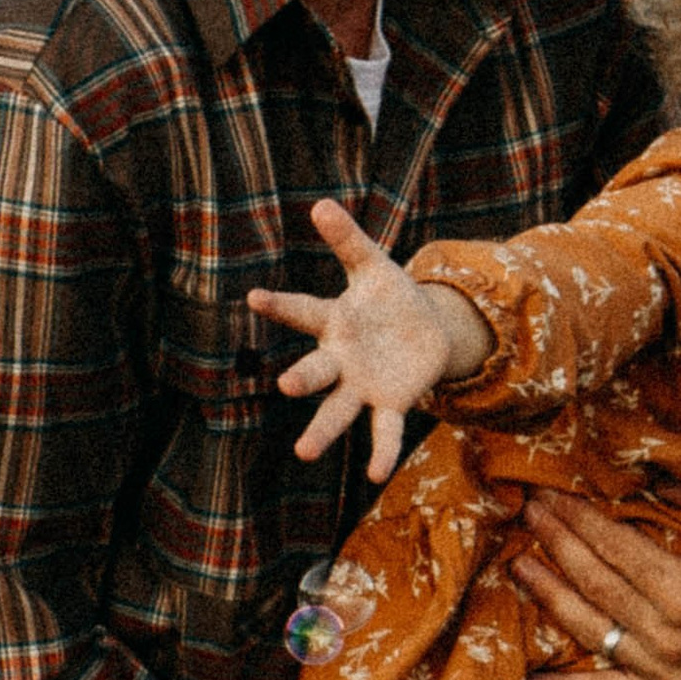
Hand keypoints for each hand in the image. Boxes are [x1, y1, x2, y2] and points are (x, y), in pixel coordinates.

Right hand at [248, 198, 480, 479]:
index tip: (254, 297)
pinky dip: (380, 452)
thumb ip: (348, 241)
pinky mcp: (390, 404)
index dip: (280, 305)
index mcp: (334, 322)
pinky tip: (375, 474)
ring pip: (337, 411)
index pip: (303, 312)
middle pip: (317, 371)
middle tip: (287, 386)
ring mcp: (362, 386)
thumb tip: (320, 205)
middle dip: (304, 378)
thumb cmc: (390, 298)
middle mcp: (340, 359)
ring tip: (304, 452)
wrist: (426, 333)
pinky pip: (383, 431)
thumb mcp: (373, 266)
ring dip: (322, 430)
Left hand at [515, 490, 680, 679]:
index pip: (613, 546)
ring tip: (520, 566)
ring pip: (591, 631)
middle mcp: (670, 637)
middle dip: (555, 543)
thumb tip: (643, 478)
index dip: (575, 518)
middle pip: (594, 583)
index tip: (547, 493)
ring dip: (549, 597)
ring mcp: (666, 672)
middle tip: (526, 513)